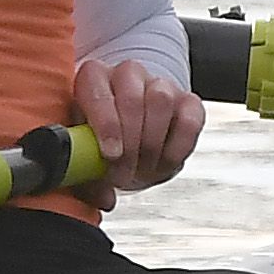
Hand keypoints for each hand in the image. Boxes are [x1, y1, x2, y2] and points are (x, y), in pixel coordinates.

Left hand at [69, 55, 204, 197]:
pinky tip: (165, 164)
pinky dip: (179, 147)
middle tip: (122, 174)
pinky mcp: (188, 101)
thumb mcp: (83, 157)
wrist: (128, 144)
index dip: (105, 122)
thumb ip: (86, 176)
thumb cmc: (98, 147)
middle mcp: (126, 74)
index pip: (96, 87)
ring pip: (161, 101)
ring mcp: (159, 84)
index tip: (110, 154)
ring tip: (141, 170)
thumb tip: (105, 199)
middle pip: (132, 97)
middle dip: (129, 142)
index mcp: (92, 78)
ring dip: (151, 144)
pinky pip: (190, 119)